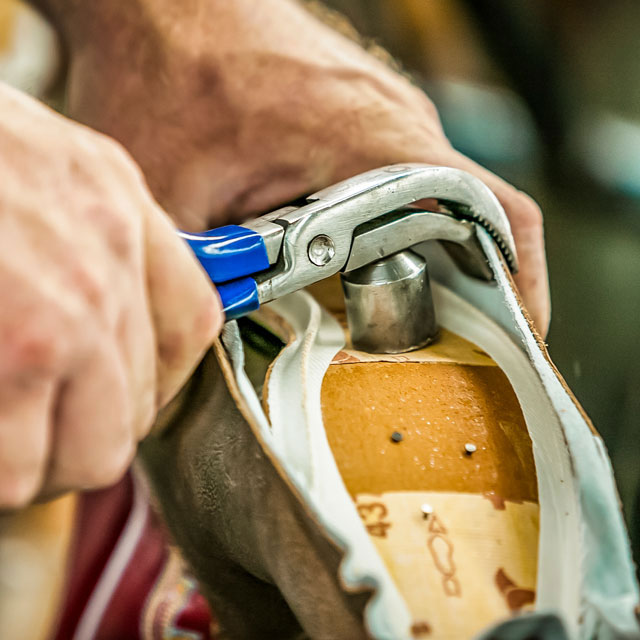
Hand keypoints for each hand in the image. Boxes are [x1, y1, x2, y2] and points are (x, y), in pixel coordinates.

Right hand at [0, 82, 220, 507]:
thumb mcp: (32, 159)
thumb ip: (84, 233)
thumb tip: (105, 324)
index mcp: (113, 201)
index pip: (191, 323)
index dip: (156, 378)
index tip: (113, 395)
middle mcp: (105, 261)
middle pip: (137, 411)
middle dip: (78, 435)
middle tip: (24, 428)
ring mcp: (61, 315)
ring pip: (87, 455)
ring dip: (32, 460)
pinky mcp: (15, 356)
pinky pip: (18, 468)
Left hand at [56, 0, 547, 331]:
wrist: (161, 3)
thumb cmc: (170, 67)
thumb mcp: (177, 191)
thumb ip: (203, 269)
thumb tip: (211, 330)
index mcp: (372, 140)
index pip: (493, 212)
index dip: (520, 283)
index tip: (518, 338)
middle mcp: (395, 123)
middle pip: (475, 219)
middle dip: (467, 289)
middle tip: (436, 343)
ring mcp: (382, 118)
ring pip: (439, 202)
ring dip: (428, 259)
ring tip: (395, 310)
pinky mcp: (361, 119)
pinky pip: (405, 181)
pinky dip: (397, 229)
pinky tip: (353, 260)